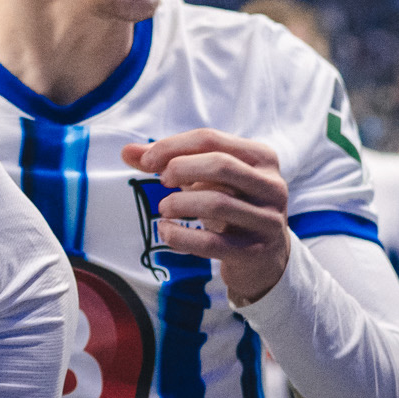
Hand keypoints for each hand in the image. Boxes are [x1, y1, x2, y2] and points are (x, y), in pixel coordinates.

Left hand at [122, 129, 290, 303]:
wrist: (265, 258)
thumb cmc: (231, 206)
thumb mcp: (206, 179)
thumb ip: (169, 162)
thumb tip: (126, 151)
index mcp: (261, 157)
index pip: (211, 139)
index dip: (173, 146)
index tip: (146, 160)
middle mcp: (272, 185)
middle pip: (220, 165)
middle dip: (181, 168)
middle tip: (162, 181)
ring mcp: (267, 220)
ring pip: (218, 203)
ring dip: (180, 204)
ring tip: (164, 209)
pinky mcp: (255, 252)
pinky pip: (211, 243)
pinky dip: (180, 236)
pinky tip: (166, 232)